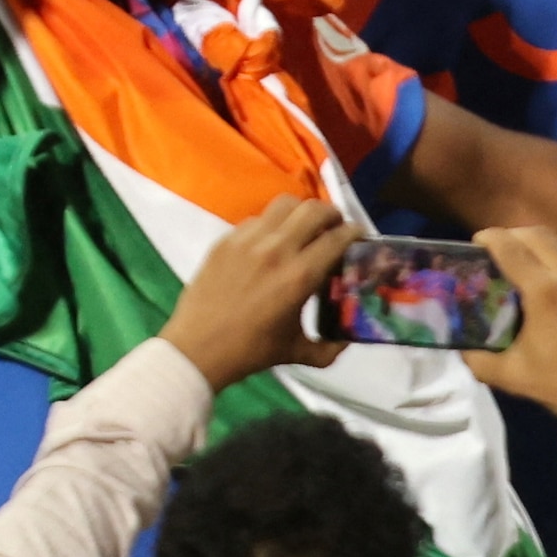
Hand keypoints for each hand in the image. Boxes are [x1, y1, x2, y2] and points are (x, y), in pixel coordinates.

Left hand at [162, 193, 358, 387]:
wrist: (197, 350)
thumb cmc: (250, 352)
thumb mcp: (295, 352)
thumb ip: (328, 349)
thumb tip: (347, 341)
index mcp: (300, 276)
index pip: (338, 237)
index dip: (354, 232)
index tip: (358, 236)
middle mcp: (277, 250)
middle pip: (314, 209)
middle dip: (332, 214)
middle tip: (333, 227)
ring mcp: (248, 241)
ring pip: (285, 204)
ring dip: (301, 212)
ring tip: (302, 227)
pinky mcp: (226, 241)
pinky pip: (257, 219)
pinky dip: (271, 225)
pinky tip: (269, 243)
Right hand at [460, 226, 556, 421]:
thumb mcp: (511, 375)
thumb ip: (477, 359)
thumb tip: (461, 348)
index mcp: (544, 290)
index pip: (510, 247)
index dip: (488, 238)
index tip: (475, 243)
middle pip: (536, 235)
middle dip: (512, 237)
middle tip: (496, 254)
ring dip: (537, 251)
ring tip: (522, 273)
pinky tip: (551, 294)